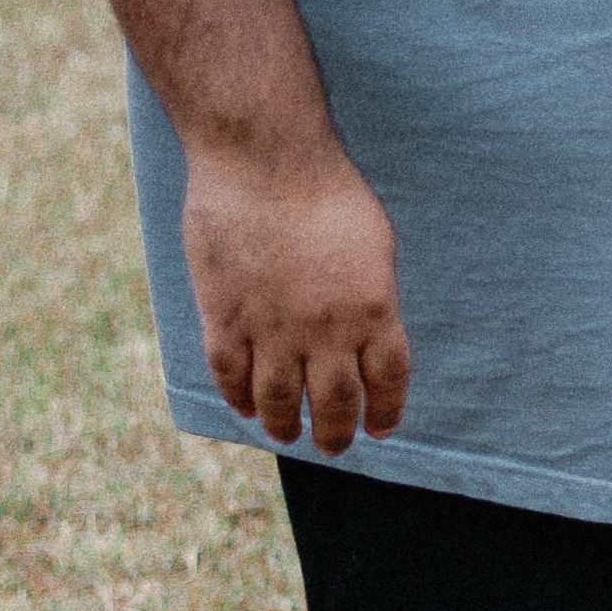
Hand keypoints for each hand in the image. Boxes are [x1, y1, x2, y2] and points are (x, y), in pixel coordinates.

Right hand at [182, 139, 407, 450]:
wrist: (264, 163)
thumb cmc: (326, 193)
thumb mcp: (374, 246)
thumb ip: (372, 296)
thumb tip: (369, 332)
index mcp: (375, 311)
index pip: (387, 382)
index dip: (384, 412)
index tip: (380, 429)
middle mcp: (327, 331)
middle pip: (335, 403)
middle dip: (335, 433)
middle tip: (333, 446)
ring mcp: (272, 328)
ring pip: (279, 400)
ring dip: (286, 426)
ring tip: (287, 436)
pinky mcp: (224, 317)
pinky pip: (231, 375)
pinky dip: (238, 400)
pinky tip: (246, 410)